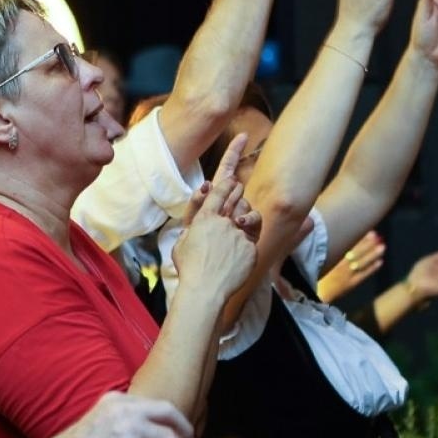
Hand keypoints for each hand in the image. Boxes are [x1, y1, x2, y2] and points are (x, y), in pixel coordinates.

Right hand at [173, 135, 258, 297]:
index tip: (242, 145)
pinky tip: (236, 255)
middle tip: (234, 199)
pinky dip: (246, 240)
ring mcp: (238, 234)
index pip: (221, 184)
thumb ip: (194, 211)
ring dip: (245, 215)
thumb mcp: (184, 237)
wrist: (205, 292)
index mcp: (205, 217)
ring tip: (235, 230)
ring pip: (249, 211)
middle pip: (237, 192)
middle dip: (237, 192)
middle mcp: (223, 221)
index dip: (232, 162)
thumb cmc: (190, 266)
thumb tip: (204, 186)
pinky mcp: (250, 247)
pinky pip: (253, 235)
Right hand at [317, 230, 384, 303]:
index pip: (348, 245)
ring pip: (362, 262)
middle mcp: (341, 264)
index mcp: (333, 257)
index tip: (367, 230)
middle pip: (357, 252)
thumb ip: (325, 250)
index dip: (359, 238)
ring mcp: (347, 274)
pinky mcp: (351, 283)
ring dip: (373, 254)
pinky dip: (372, 268)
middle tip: (377, 236)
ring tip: (382, 246)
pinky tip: (380, 262)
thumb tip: (336, 238)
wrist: (315, 294)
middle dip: (368, 244)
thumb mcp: (317, 260)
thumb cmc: (312, 274)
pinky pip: (363, 275)